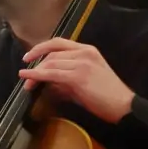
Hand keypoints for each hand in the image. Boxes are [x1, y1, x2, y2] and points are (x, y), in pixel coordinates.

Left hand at [17, 38, 135, 122]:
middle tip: (25, 77)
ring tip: (26, 84)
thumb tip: (45, 81)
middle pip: (52, 54)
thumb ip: (65, 77)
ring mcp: (82, 62)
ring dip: (35, 73)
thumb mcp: (83, 81)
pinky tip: (27, 77)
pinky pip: (52, 73)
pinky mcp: (78, 75)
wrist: (122, 105)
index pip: (59, 43)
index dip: (40, 48)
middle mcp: (84, 52)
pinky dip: (36, 75)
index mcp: (87, 50)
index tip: (28, 57)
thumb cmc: (104, 96)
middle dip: (36, 65)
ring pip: (50, 63)